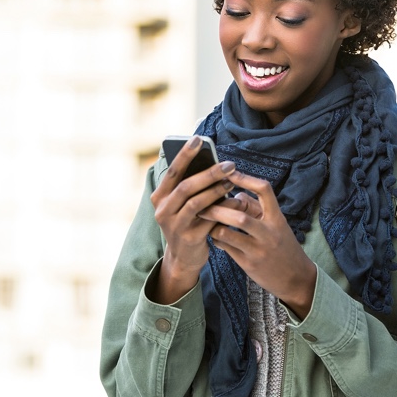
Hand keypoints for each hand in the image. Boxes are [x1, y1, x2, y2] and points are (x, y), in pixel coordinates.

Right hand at [149, 135, 236, 303]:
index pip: (172, 171)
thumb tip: (213, 160)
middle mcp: (162, 210)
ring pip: (196, 203)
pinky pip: (209, 219)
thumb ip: (191, 184)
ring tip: (232, 181)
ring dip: (216, 190)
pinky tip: (236, 201)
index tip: (198, 139)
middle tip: (229, 164)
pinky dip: (223, 209)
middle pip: (185, 186)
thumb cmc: (188, 221)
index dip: (184, 155)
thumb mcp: (183, 203)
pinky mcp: (189, 238)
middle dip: (208, 173)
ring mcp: (174, 225)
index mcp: (159, 197)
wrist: (184, 257)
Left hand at [198, 171, 316, 318]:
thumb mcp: (277, 224)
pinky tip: (214, 234)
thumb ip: (258, 209)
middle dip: (218, 208)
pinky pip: (226, 247)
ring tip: (205, 218)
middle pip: (240, 215)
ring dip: (213, 224)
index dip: (246, 179)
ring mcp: (258, 249)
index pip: (264, 190)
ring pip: (228, 233)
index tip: (230, 173)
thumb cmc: (283, 245)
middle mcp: (269, 232)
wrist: (296, 278)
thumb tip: (236, 194)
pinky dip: (216, 238)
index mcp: (277, 217)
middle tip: (202, 201)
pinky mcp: (248, 264)